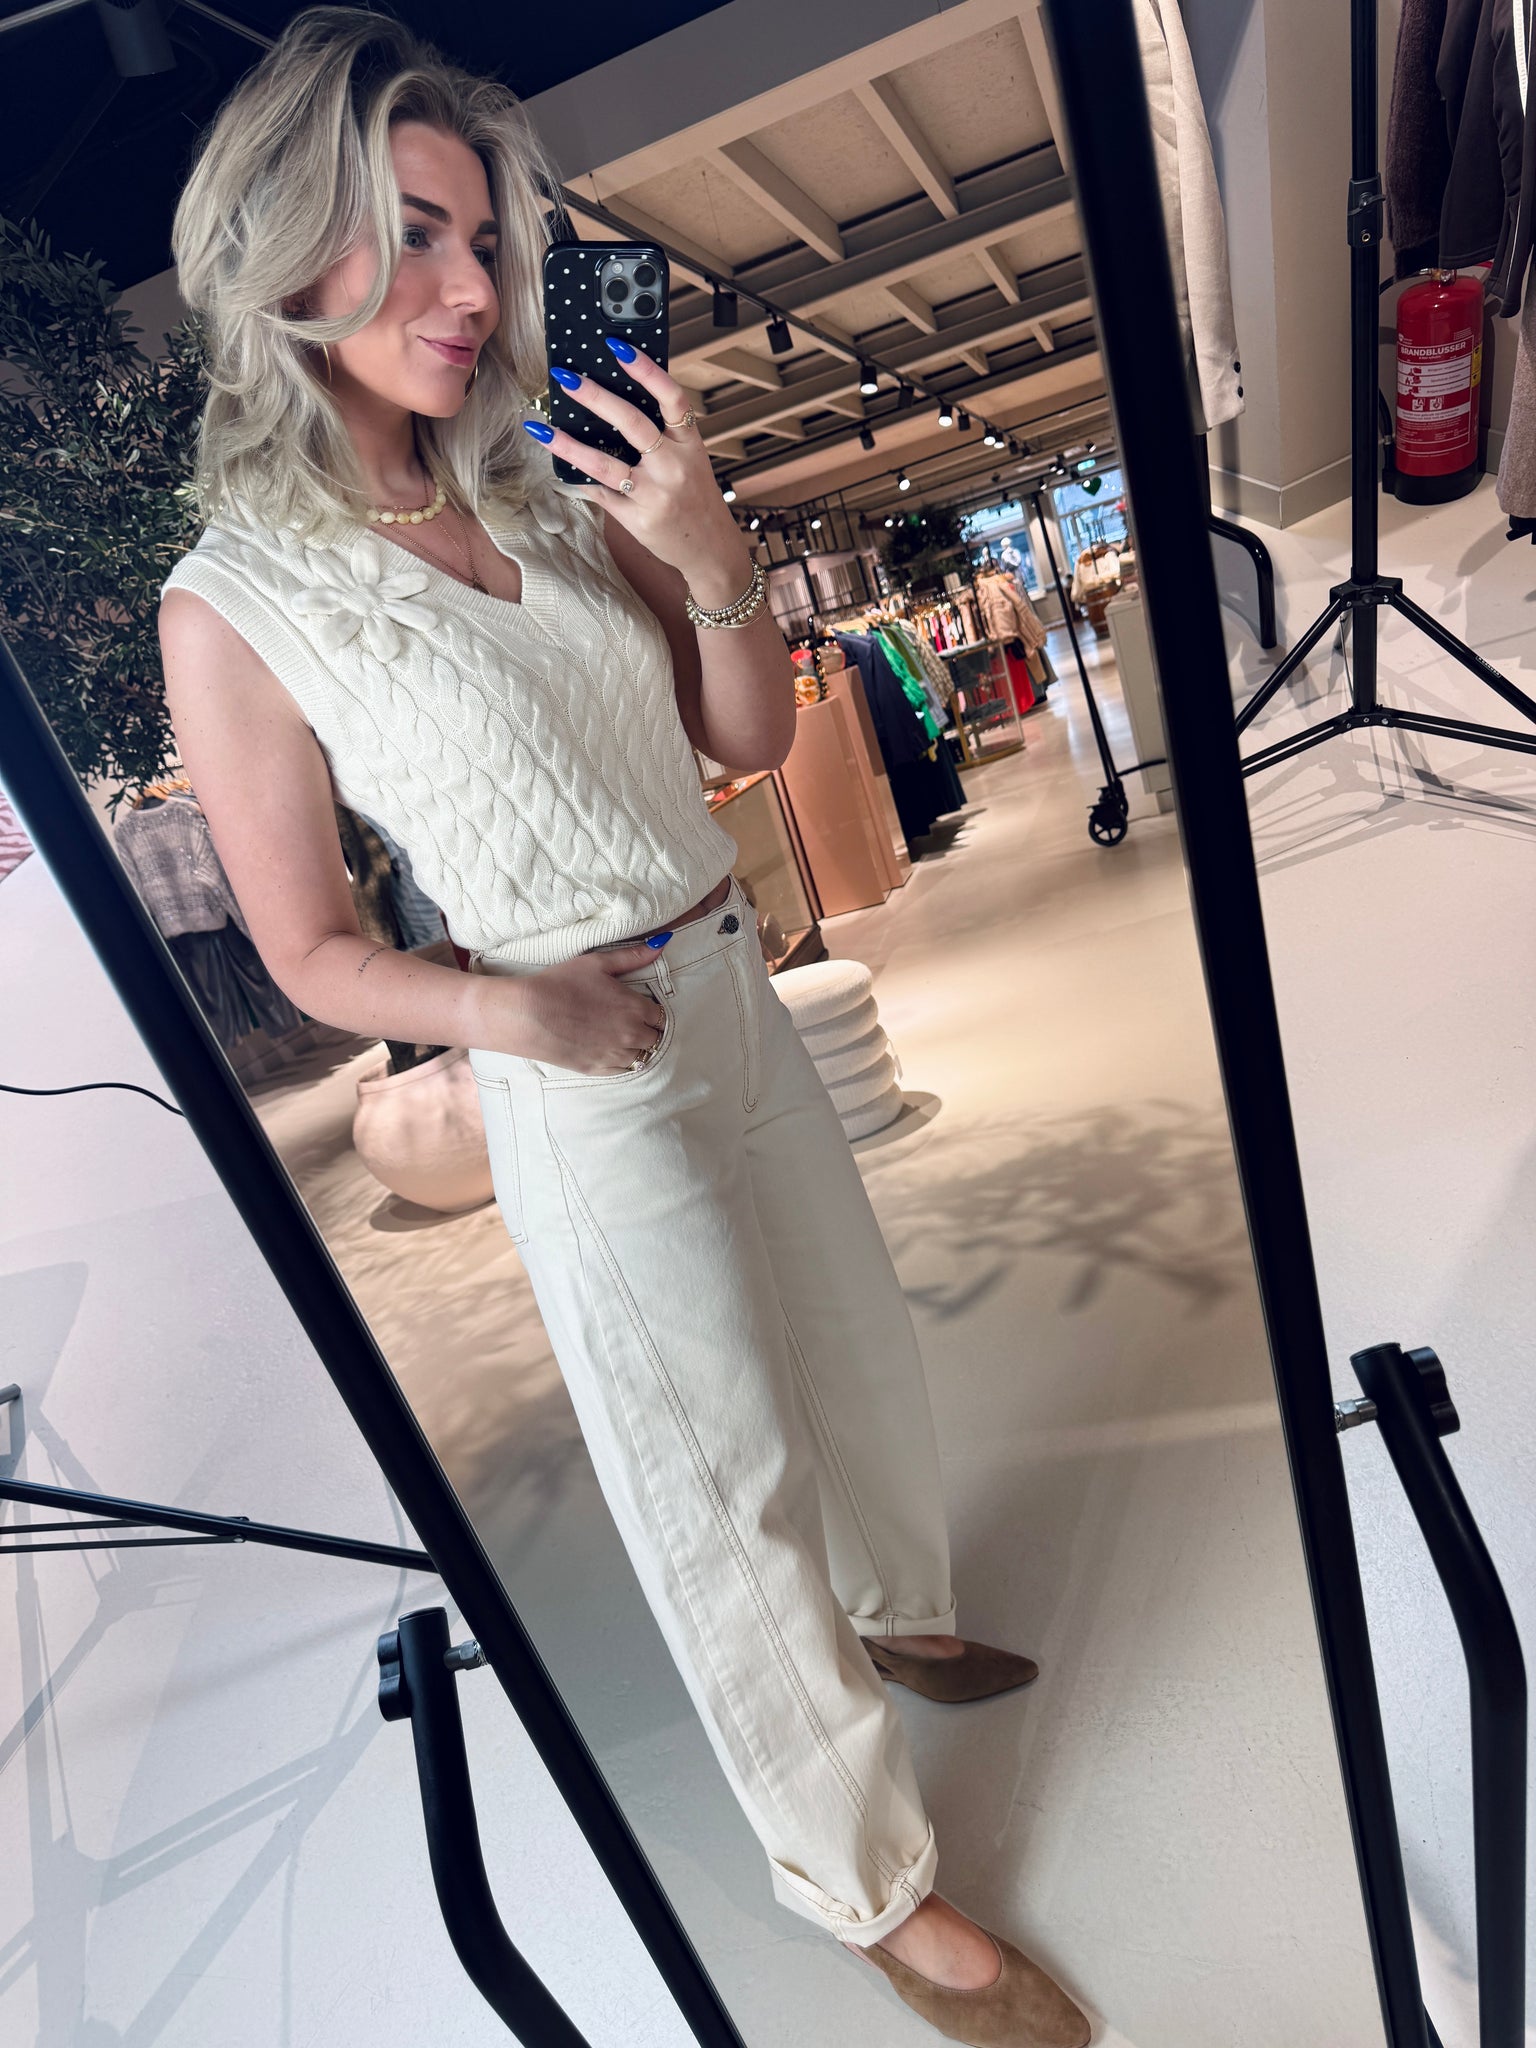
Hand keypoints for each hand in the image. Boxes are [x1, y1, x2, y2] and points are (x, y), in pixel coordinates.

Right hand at [478, 941, 668, 1073]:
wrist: (528, 1014)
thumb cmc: (561, 983)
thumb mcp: (598, 963)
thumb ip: (633, 956)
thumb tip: (662, 943)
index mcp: (635, 1007)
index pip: (661, 1016)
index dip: (652, 1011)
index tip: (641, 1007)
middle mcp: (631, 1034)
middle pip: (655, 1038)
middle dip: (648, 1029)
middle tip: (631, 1021)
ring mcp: (615, 1055)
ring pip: (642, 1057)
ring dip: (637, 1047)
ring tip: (621, 1036)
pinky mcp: (598, 1069)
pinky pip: (624, 1071)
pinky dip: (623, 1062)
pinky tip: (611, 1051)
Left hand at [527, 340, 750, 604]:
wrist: (710, 549)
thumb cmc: (694, 497)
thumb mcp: (690, 460)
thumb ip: (662, 434)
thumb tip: (612, 401)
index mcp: (689, 444)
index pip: (671, 398)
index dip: (646, 370)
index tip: (618, 347)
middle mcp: (673, 467)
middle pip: (632, 423)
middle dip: (596, 397)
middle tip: (566, 377)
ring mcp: (654, 495)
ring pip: (604, 464)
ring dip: (568, 444)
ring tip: (541, 427)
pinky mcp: (636, 518)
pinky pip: (599, 492)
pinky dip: (577, 477)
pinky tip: (557, 463)